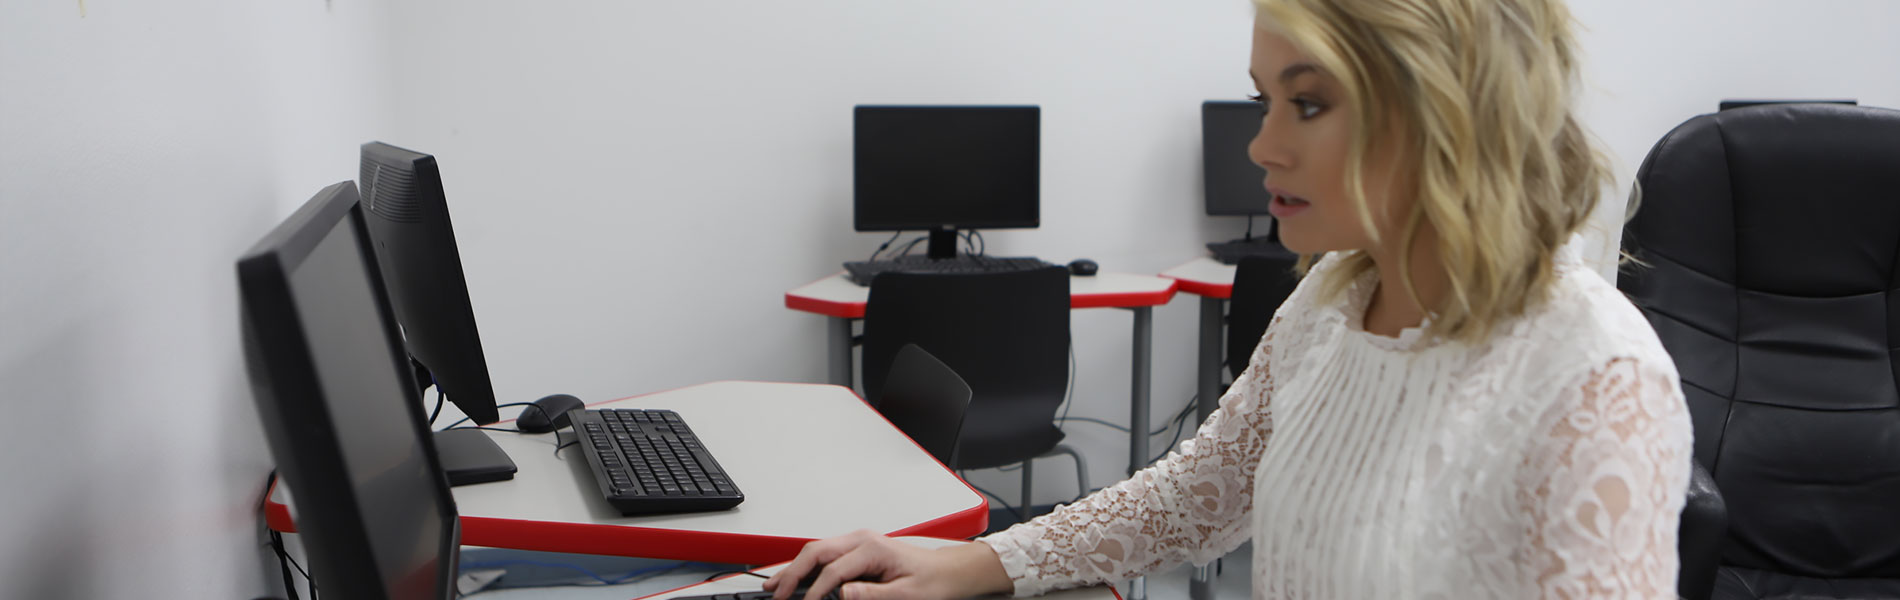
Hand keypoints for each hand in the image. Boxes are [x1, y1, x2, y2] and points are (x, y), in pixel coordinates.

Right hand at [762, 530, 1012, 599]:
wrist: (948, 571)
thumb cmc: (932, 580)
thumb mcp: (906, 594)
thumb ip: (873, 594)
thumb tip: (844, 592)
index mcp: (873, 548)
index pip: (834, 570)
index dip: (815, 590)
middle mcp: (862, 539)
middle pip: (816, 552)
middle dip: (792, 573)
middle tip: (775, 593)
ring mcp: (858, 541)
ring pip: (817, 551)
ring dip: (795, 567)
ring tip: (775, 585)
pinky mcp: (857, 548)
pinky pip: (826, 554)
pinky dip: (808, 566)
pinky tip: (796, 577)